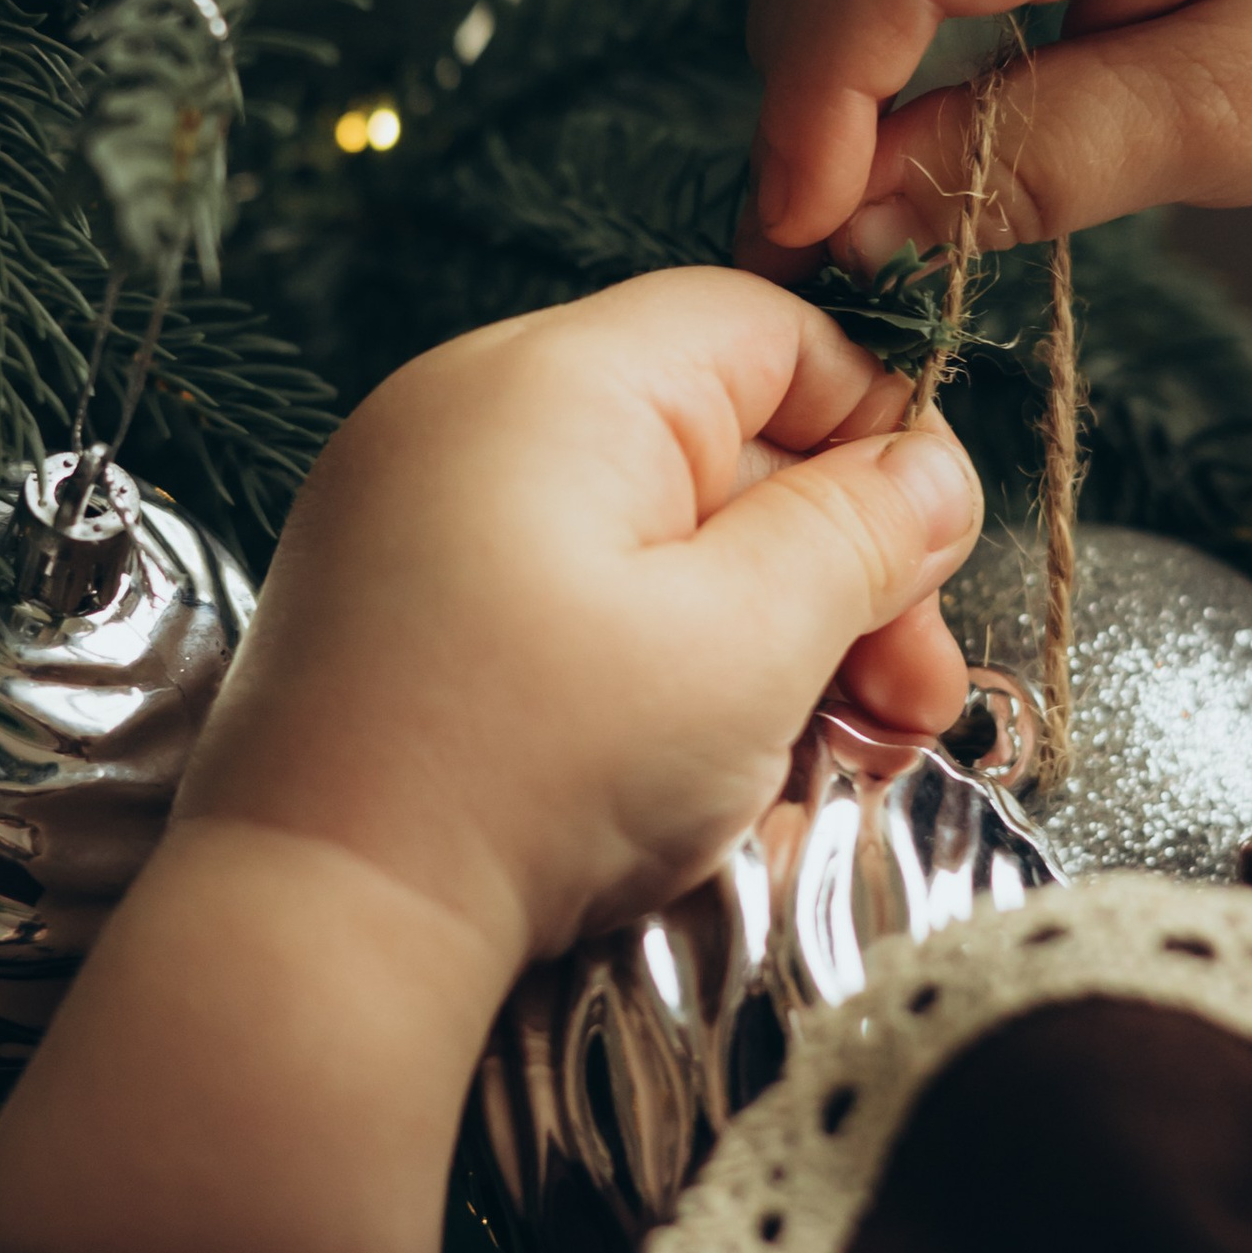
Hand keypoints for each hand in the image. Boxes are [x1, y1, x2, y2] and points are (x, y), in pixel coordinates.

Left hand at [0, 273, 978, 1252]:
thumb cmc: (532, 771)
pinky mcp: (394, 602)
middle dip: (838, 567)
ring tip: (835, 751)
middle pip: (716, 439)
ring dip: (766, 629)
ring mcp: (416, 508)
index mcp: (554, 379)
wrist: (320, 924)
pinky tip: (718, 758)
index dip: (875, 429)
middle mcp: (470, 413)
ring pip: (650, 529)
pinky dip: (658, 655)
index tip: (930, 555)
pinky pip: (567, 587)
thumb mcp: (746, 643)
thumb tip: (931, 471)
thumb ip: (858, 537)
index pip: (765, 329)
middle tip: (910, 701)